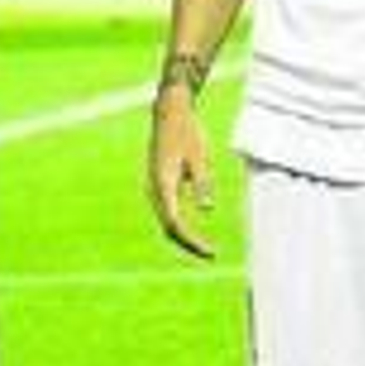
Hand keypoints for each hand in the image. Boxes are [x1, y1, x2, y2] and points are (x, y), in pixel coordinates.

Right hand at [148, 84, 214, 257]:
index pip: (175, 224)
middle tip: (210, 254)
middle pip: (168, 226)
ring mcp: (154, 185)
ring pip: (166, 219)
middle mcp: (154, 187)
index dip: (192, 241)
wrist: (170, 111)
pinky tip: (193, 230)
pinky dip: (179, 223)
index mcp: (163, 183)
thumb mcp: (200, 156)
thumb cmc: (187, 132)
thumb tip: (207, 209)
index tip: (210, 251)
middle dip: (188, 243)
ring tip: (204, 247)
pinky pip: (167, 210)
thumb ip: (202, 183)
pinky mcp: (159, 181)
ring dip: (183, 235)